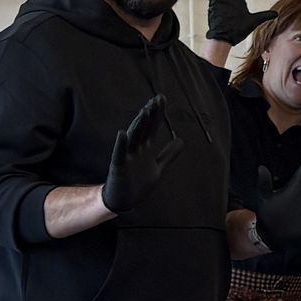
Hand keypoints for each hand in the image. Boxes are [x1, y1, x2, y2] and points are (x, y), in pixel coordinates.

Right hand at [102, 95, 182, 213]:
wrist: (125, 201)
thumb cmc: (139, 184)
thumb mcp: (159, 168)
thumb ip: (169, 154)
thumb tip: (181, 140)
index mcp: (146, 149)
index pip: (152, 127)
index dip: (158, 114)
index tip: (162, 99)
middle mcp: (136, 149)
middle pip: (143, 128)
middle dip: (150, 114)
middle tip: (156, 99)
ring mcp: (126, 157)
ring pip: (133, 137)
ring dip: (138, 124)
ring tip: (145, 110)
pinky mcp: (118, 167)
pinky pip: (119, 154)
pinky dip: (121, 144)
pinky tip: (122, 133)